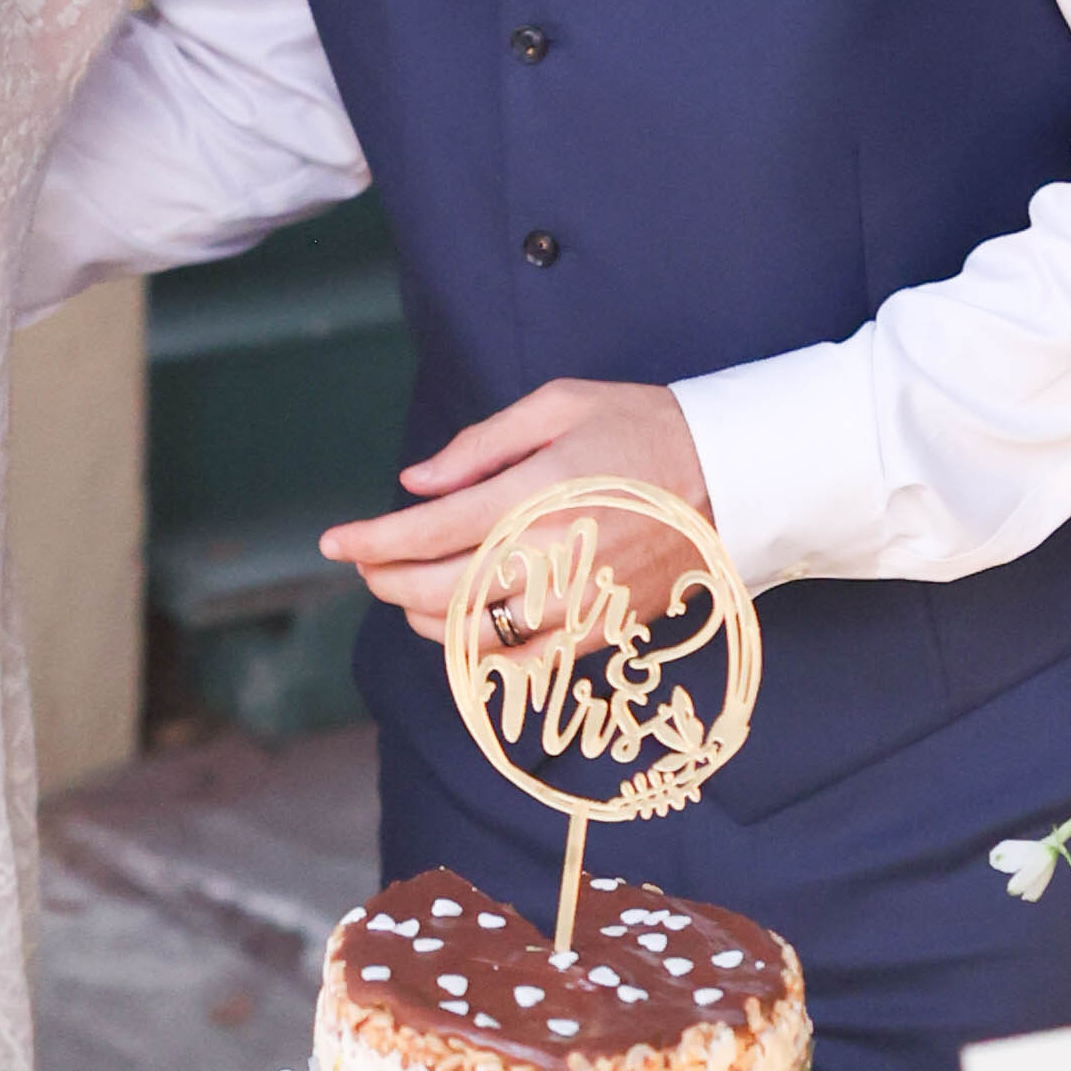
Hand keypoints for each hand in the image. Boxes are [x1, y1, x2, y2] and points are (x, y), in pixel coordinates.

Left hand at [322, 378, 711, 627]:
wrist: (735, 477)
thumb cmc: (643, 428)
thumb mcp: (559, 405)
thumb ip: (480, 446)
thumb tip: (413, 484)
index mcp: (537, 494)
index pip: (429, 532)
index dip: (371, 541)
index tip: (335, 542)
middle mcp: (553, 556)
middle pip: (438, 592)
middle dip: (387, 582)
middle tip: (370, 564)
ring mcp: (577, 603)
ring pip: (471, 637)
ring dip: (422, 621)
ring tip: (410, 592)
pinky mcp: (600, 632)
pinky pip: (521, 665)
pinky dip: (477, 657)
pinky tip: (460, 633)